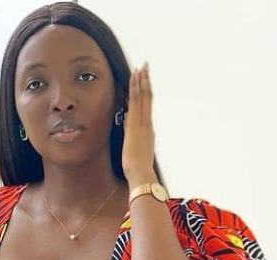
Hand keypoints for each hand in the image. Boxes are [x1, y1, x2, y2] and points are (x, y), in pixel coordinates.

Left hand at [121, 63, 156, 184]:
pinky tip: (134, 77)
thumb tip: (128, 129)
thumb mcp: (135, 153)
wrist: (141, 175)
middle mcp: (148, 124)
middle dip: (146, 82)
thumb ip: (133, 139)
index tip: (144, 83)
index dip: (145, 95)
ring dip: (141, 80)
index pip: (146, 109)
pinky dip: (136, 87)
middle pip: (148, 99)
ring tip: (141, 66)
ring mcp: (143, 122)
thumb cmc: (138, 170)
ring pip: (143, 96)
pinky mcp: (136, 122)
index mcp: (148, 132)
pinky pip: (136, 100)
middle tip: (145, 67)